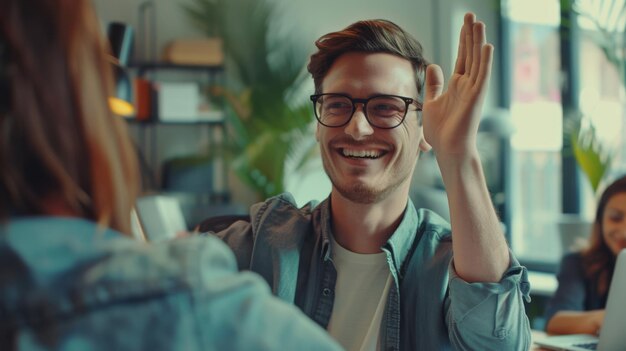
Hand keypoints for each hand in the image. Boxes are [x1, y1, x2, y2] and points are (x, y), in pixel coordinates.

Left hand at [421, 12, 492, 157]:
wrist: (448, 149)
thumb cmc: (441, 131)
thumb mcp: (431, 102)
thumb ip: (434, 84)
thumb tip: (433, 65)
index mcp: (457, 84)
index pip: (462, 56)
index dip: (463, 39)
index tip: (465, 22)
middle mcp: (468, 84)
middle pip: (470, 53)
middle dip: (470, 34)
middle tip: (471, 14)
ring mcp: (474, 90)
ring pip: (477, 61)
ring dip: (478, 42)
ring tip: (478, 23)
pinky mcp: (477, 98)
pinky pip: (482, 76)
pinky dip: (485, 61)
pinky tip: (486, 46)